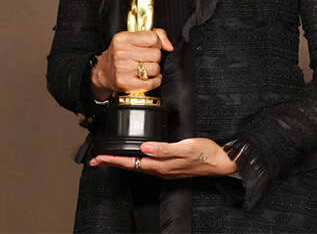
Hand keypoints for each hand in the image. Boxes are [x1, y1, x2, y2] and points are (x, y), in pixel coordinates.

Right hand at [90, 29, 173, 100]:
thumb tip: (169, 46)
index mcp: (123, 38)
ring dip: (154, 70)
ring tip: (145, 68)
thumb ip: (156, 35)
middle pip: (156, 54)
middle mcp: (121, 53)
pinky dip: (154, 81)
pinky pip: (151, 83)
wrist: (102, 71)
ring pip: (155, 69)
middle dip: (155, 57)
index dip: (156, 43)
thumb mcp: (133, 37)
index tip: (152, 46)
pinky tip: (148, 77)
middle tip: (147, 58)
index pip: (153, 38)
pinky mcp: (125, 83)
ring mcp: (122, 69)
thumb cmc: (121, 53)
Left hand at [90, 138, 237, 178]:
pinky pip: (148, 165)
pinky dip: (136, 161)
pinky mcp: (171, 166)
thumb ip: (164, 149)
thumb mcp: (186, 147)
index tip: (99, 157)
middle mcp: (161, 169)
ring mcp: (166, 169)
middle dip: (113, 163)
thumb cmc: (205, 153)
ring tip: (110, 159)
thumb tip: (144, 148)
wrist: (221, 161)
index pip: (132, 162)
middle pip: (131, 166)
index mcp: (161, 165)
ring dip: (122, 162)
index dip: (114, 160)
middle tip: (95, 160)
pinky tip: (137, 157)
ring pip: (138, 166)